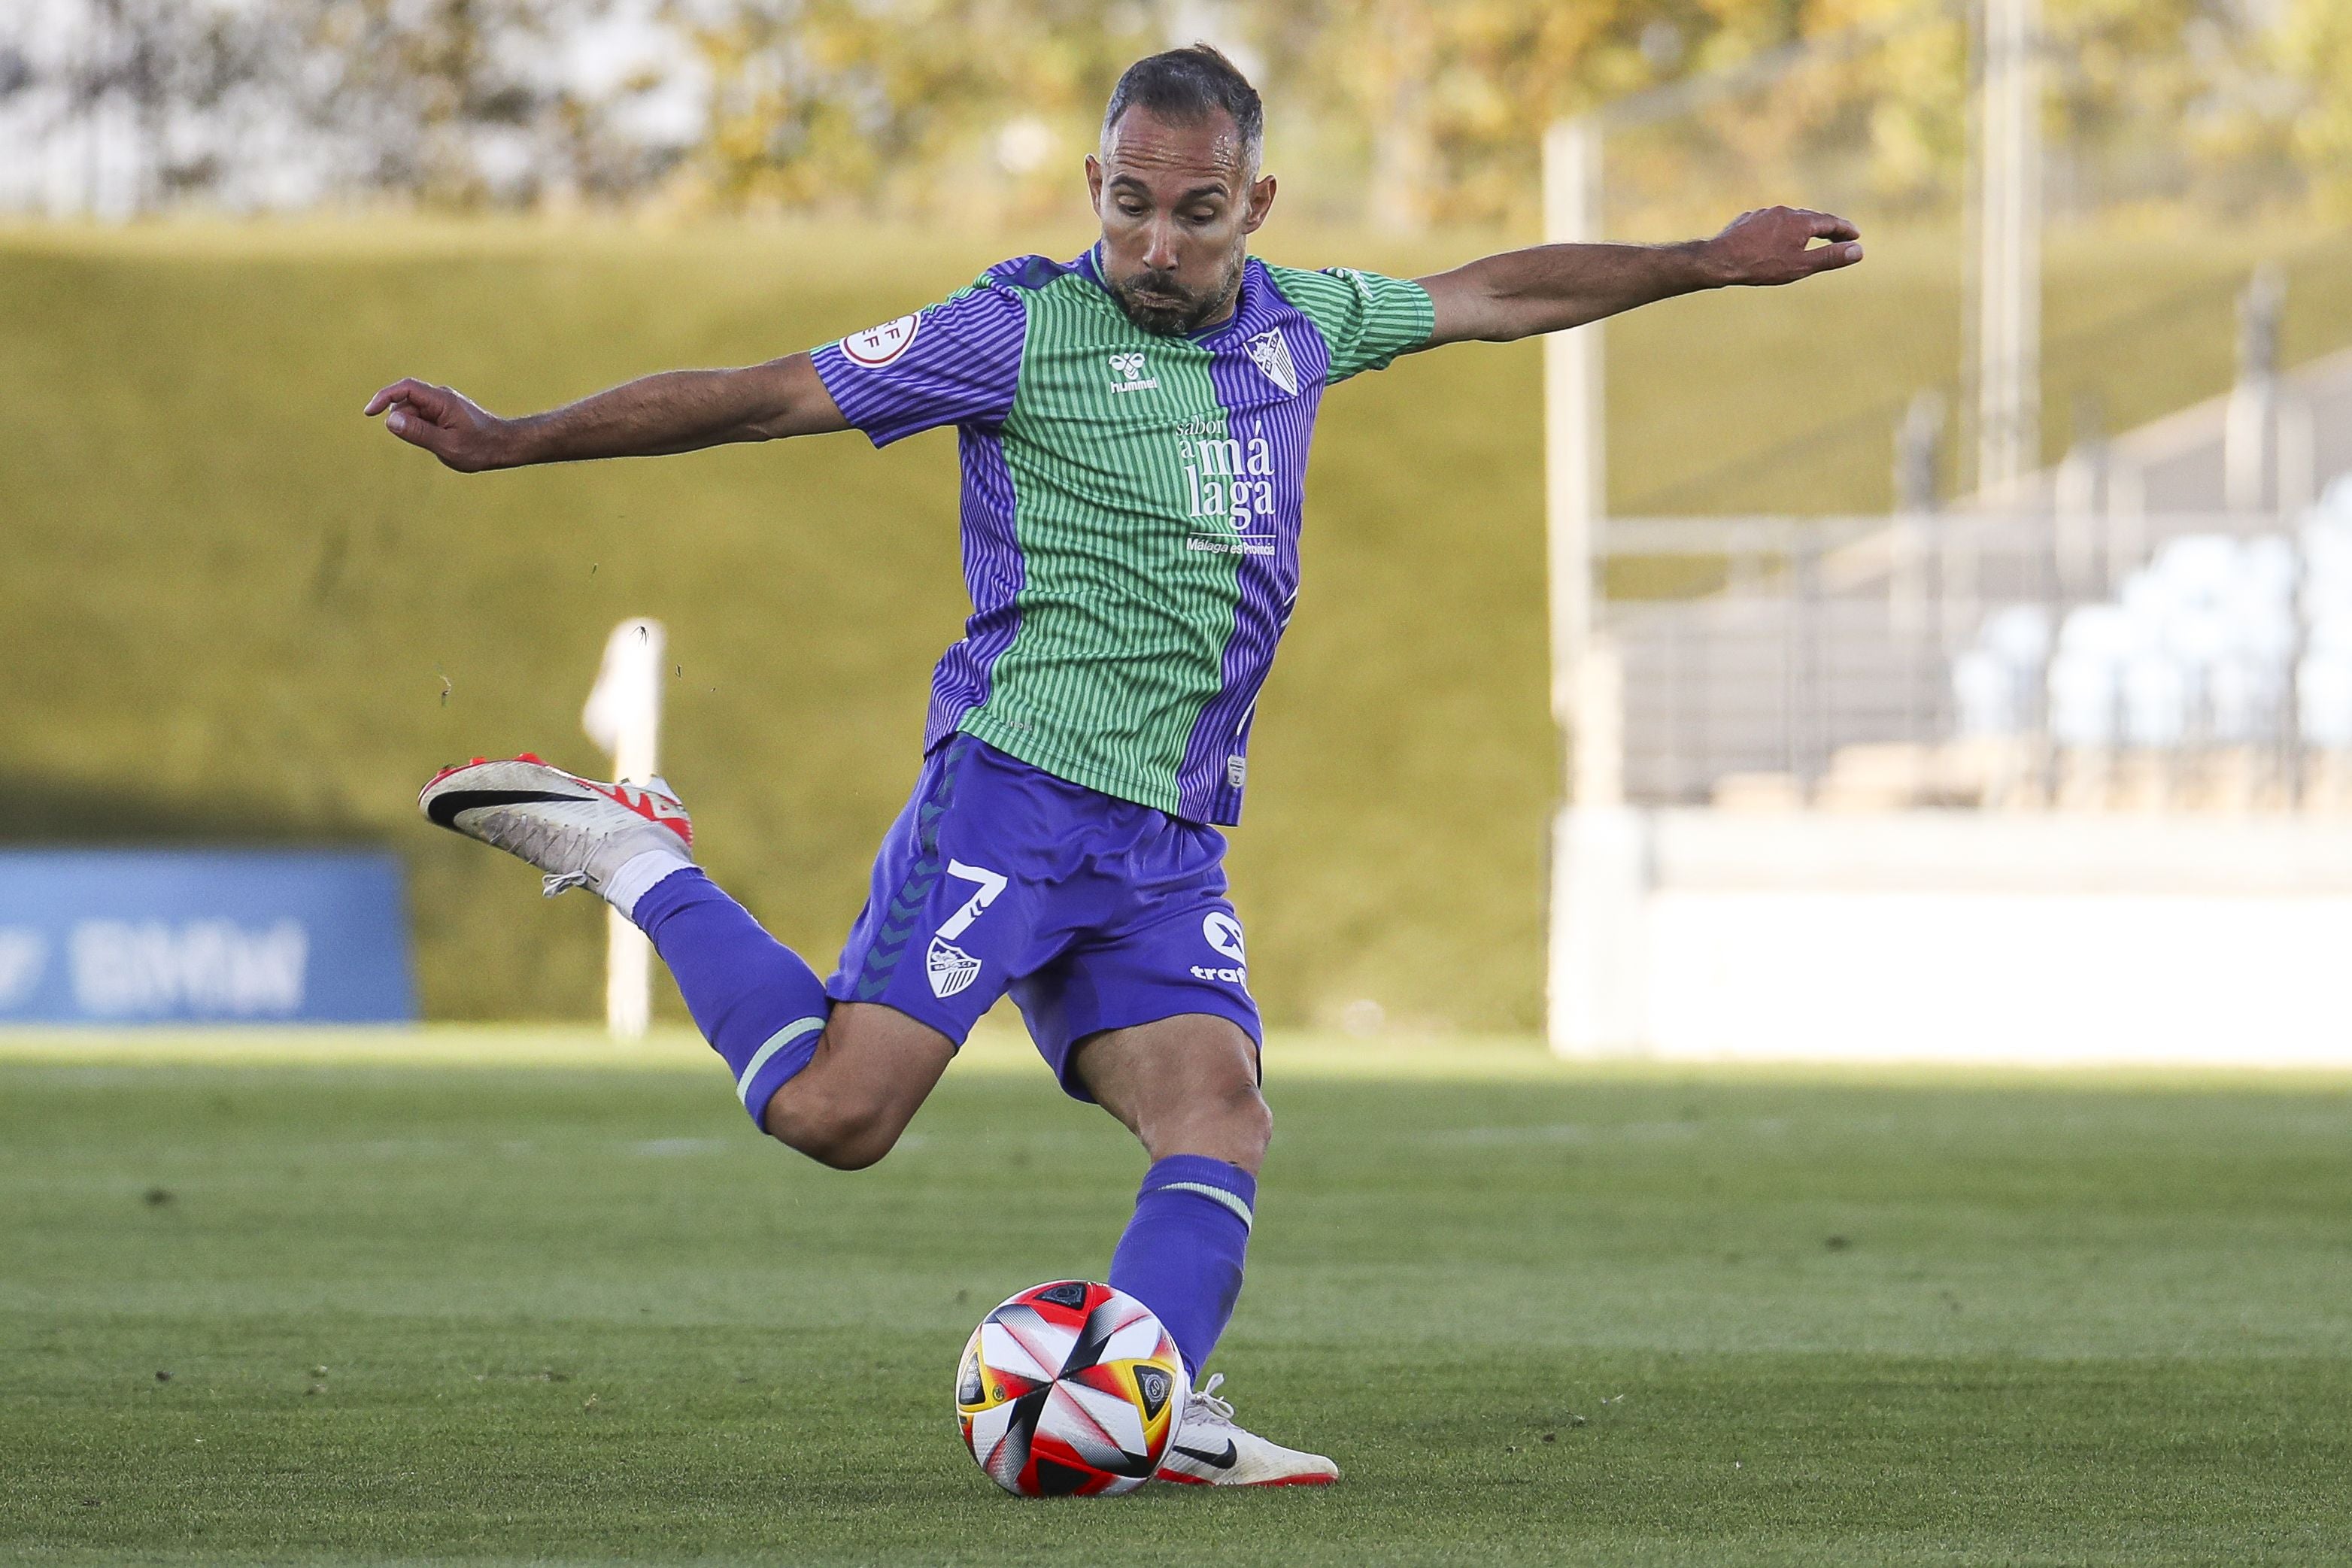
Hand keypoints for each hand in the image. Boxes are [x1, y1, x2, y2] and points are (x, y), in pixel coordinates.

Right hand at [362, 378, 516, 471]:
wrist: (503, 446)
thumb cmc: (479, 448)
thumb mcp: (447, 445)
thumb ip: (418, 432)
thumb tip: (390, 420)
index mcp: (441, 400)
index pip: (406, 389)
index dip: (384, 397)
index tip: (370, 412)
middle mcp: (441, 397)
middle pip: (407, 403)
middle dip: (406, 423)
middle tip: (429, 442)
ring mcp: (442, 403)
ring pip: (413, 413)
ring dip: (416, 429)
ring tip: (441, 443)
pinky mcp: (443, 412)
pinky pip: (423, 418)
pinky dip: (423, 430)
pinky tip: (441, 441)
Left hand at [1702, 206, 1863, 287]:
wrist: (1720, 259)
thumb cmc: (1761, 265)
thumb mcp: (1800, 266)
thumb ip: (1830, 258)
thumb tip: (1859, 251)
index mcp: (1800, 221)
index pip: (1830, 222)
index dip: (1845, 229)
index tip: (1856, 235)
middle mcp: (1784, 212)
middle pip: (1812, 218)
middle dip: (1827, 227)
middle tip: (1839, 236)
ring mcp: (1764, 213)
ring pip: (1790, 218)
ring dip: (1804, 227)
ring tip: (1810, 236)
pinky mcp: (1748, 219)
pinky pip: (1771, 222)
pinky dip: (1782, 229)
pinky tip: (1778, 237)